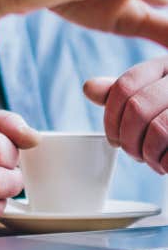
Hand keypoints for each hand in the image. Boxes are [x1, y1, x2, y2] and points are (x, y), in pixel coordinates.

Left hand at [84, 56, 167, 173]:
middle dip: (128, 138)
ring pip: (159, 129)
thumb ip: (127, 93)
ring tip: (153, 162)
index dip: (111, 117)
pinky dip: (167, 163)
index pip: (125, 86)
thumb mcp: (158, 95)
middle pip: (138, 108)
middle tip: (133, 154)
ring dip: (149, 154)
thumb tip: (89, 88)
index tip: (112, 139)